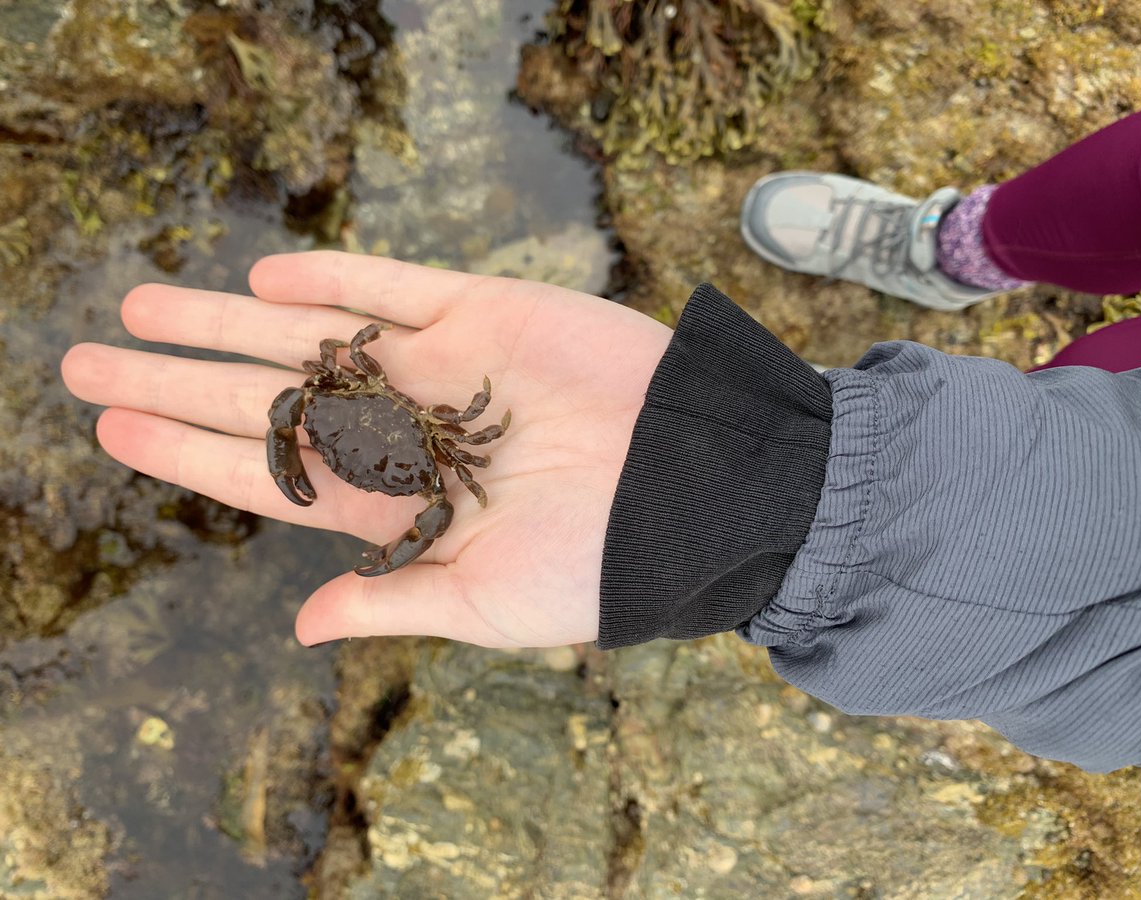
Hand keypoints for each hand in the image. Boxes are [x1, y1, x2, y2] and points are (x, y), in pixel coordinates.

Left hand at [61, 252, 671, 647]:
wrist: (699, 484)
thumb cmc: (601, 563)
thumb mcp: (491, 604)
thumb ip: (395, 602)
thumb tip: (303, 628)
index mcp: (397, 505)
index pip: (270, 476)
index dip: (190, 455)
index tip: (114, 432)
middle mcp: (404, 431)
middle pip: (269, 400)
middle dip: (180, 381)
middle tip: (84, 361)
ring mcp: (441, 367)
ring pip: (312, 337)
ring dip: (228, 324)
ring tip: (142, 304)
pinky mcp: (485, 312)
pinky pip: (394, 286)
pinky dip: (333, 281)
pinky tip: (263, 283)